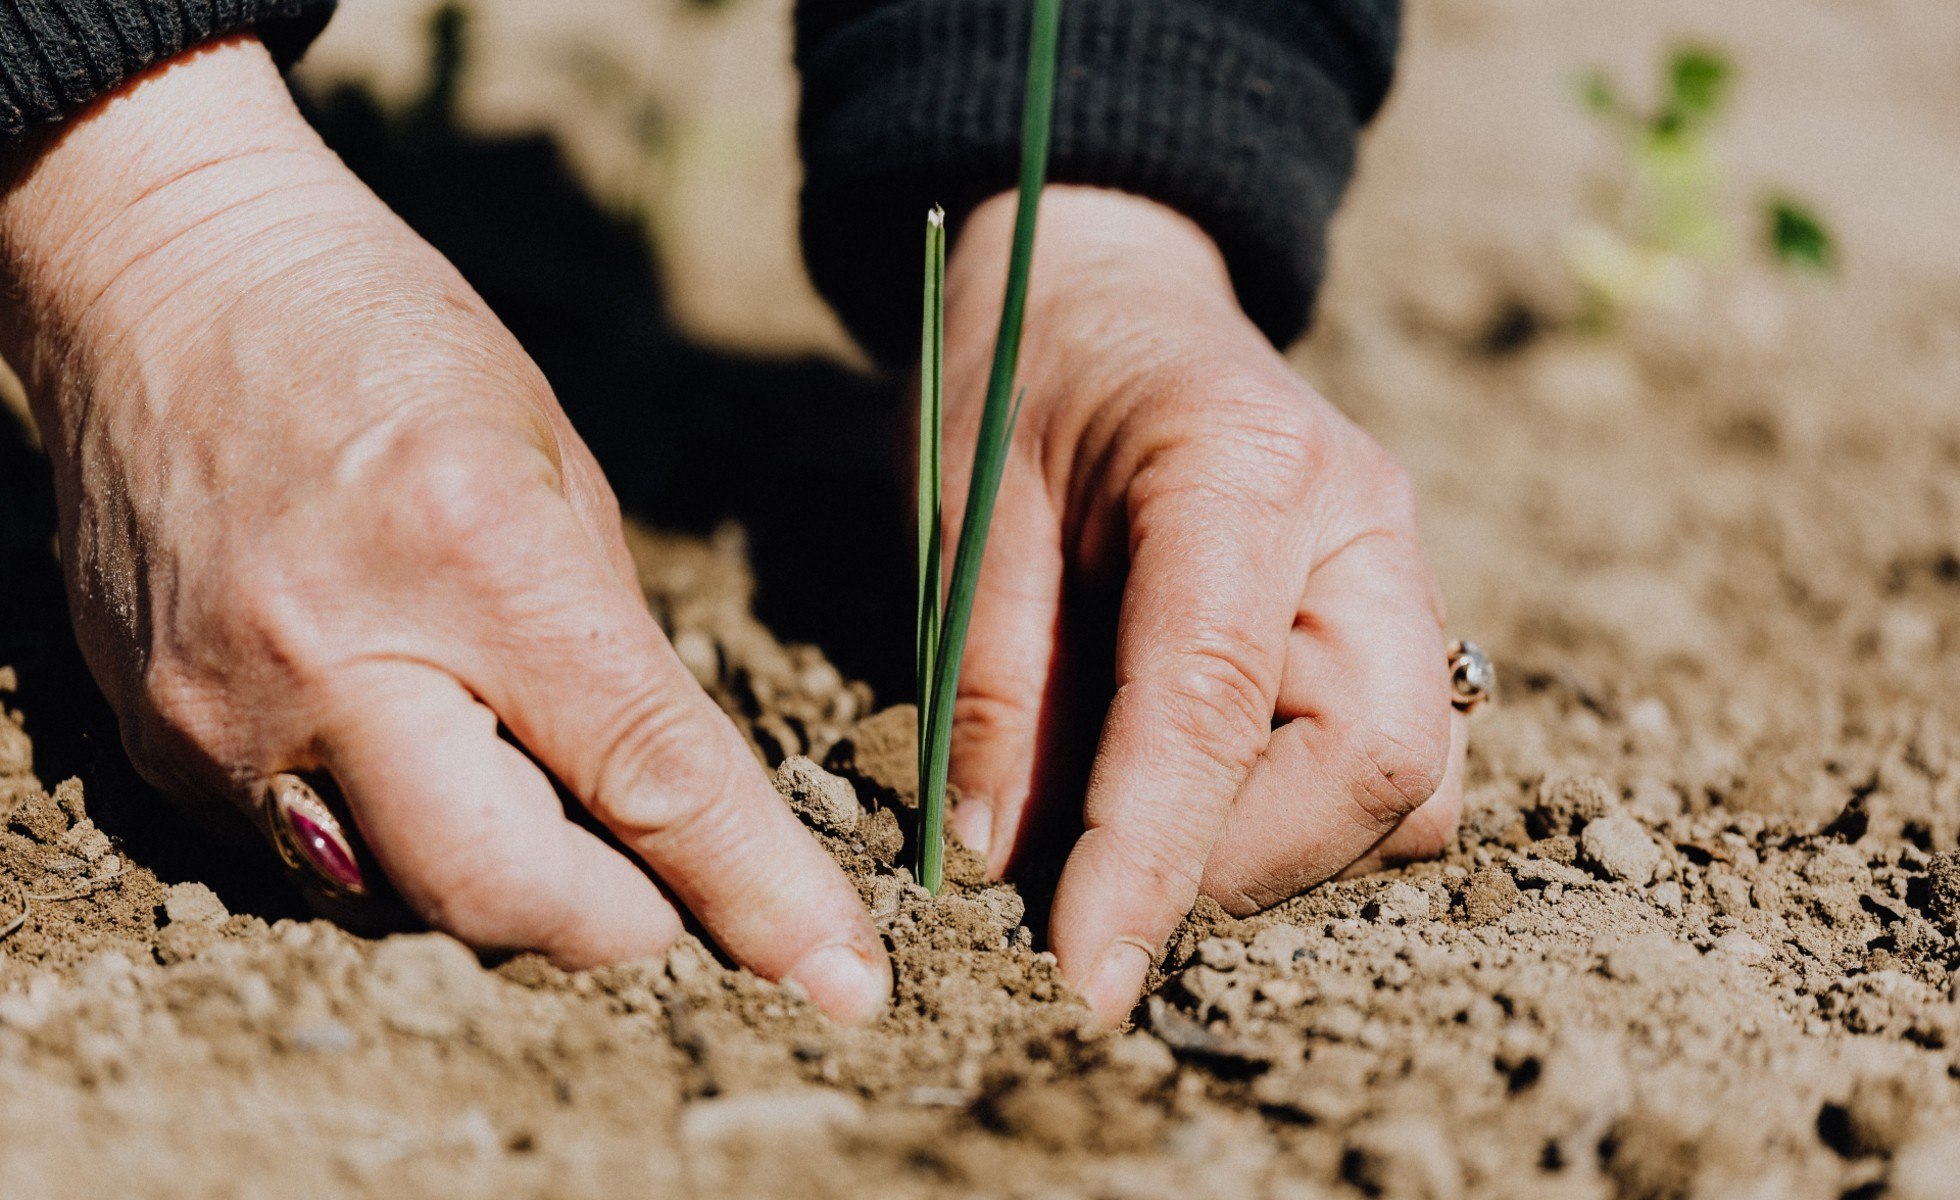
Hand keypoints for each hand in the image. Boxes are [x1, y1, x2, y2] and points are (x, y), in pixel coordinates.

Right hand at [0, 37, 888, 1020]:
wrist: (162, 282)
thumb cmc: (386, 342)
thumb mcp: (555, 464)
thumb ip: (613, 648)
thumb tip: (671, 804)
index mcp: (475, 556)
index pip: (647, 778)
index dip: (757, 895)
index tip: (839, 980)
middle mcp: (335, 658)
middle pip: (506, 895)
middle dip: (620, 924)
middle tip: (668, 895)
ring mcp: (224, 715)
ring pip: (403, 901)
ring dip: (504, 885)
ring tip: (529, 788)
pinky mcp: (154, 744)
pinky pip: (306, 860)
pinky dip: (392, 841)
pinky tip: (412, 750)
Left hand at [939, 187, 1465, 1023]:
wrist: (1109, 290)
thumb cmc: (1022, 380)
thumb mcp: (966, 511)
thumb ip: (990, 682)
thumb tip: (1002, 865)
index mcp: (1241, 466)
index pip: (1214, 702)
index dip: (1148, 859)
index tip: (1082, 977)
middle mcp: (1362, 522)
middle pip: (1376, 763)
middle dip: (1237, 866)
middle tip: (1097, 887)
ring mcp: (1401, 570)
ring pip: (1408, 786)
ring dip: (1275, 852)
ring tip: (1137, 829)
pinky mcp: (1397, 619)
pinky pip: (1396, 766)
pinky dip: (1301, 817)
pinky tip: (1196, 785)